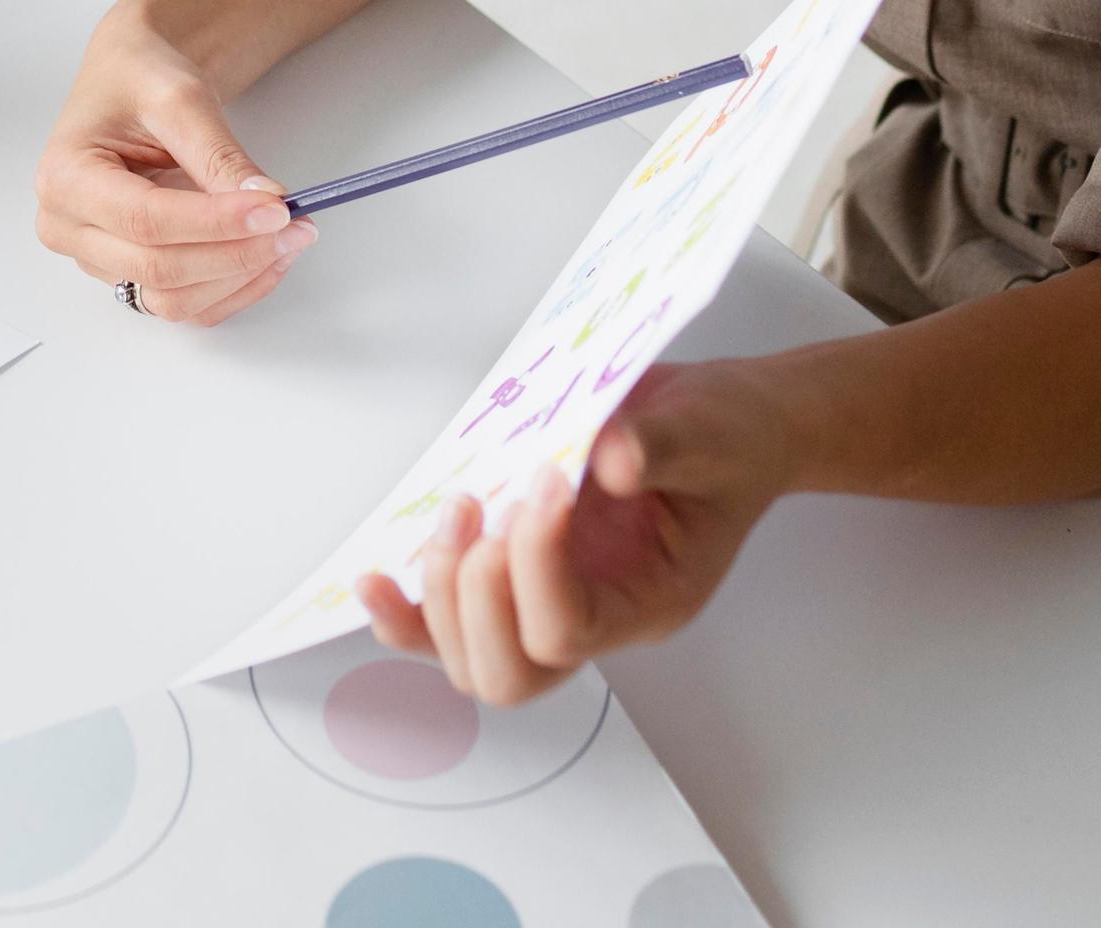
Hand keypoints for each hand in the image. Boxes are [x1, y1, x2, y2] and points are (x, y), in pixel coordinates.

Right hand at [34, 12, 312, 322]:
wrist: (133, 79)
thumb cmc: (140, 77)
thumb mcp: (180, 98)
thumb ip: (219, 155)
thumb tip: (266, 202)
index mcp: (65, 177)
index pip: (146, 220)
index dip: (216, 223)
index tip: (276, 210)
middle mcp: (68, 227)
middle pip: (159, 268)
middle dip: (236, 253)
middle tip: (297, 225)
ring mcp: (96, 256)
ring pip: (172, 299)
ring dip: (237, 278)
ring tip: (288, 239)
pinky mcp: (127, 270)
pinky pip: (182, 302)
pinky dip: (230, 287)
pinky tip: (266, 256)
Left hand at [353, 356, 799, 700]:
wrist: (727, 426)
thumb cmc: (727, 436)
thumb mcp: (714, 428)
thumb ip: (662, 443)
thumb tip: (607, 456)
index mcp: (650, 602)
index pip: (568, 628)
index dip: (534, 564)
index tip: (542, 480)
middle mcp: (599, 621)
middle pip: (510, 672)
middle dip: (474, 594)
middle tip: (481, 507)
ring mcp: (552, 605)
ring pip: (469, 661)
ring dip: (439, 594)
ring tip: (457, 508)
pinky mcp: (518, 578)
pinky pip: (449, 627)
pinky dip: (406, 613)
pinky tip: (373, 579)